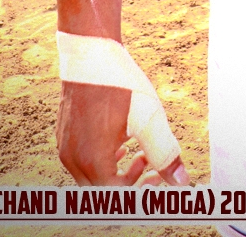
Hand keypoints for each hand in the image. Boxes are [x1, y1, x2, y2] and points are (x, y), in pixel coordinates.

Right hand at [57, 82, 189, 185]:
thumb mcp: (148, 119)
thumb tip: (181, 181)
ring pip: (90, 176)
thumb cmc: (118, 82)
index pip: (115, 196)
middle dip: (128, 184)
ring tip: (138, 154)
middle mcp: (72, 159)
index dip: (140, 191)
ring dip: (115, 173)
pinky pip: (81, 160)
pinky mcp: (63, 133)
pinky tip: (120, 143)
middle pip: (100, 191)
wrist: (90, 49)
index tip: (158, 175)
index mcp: (92, 161)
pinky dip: (102, 160)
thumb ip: (164, 154)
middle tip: (150, 165)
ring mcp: (65, 146)